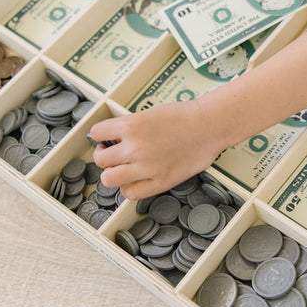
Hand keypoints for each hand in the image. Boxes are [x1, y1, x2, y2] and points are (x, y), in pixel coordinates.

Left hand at [90, 100, 225, 199]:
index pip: (96, 133)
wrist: (210, 126)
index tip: (106, 138)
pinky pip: (131, 193)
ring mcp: (146, 167)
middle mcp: (135, 147)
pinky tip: (136, 179)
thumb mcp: (149, 113)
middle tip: (113, 153)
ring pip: (109, 179)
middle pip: (100, 159)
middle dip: (104, 155)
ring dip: (112, 173)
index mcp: (131, 125)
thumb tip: (113, 140)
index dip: (100, 135)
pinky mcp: (160, 181)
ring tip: (122, 168)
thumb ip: (129, 128)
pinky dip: (129, 187)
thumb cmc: (184, 117)